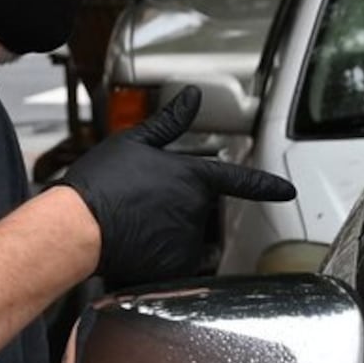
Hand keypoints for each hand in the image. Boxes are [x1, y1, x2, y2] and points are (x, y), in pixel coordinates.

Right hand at [55, 86, 293, 289]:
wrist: (76, 226)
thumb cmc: (100, 182)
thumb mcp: (134, 142)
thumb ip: (170, 123)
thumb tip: (193, 95)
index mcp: (192, 177)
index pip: (238, 179)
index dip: (264, 185)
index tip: (287, 191)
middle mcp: (197, 209)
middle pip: (195, 212)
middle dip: (172, 210)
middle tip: (135, 206)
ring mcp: (188, 239)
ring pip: (183, 239)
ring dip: (163, 236)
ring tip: (128, 227)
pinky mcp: (174, 267)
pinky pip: (173, 266)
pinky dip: (158, 261)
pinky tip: (133, 250)